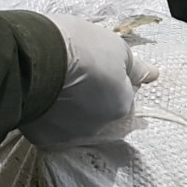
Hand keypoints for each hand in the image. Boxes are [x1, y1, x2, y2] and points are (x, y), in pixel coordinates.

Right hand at [19, 17, 157, 148]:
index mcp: (120, 105)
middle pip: (98, 111)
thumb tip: (154, 74)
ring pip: (73, 123)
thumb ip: (135, 67)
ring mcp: (70, 136)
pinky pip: (48, 127)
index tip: (94, 65)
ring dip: (68, 109)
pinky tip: (39, 99)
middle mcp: (99, 127)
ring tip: (53, 85)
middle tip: (72, 74)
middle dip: (90, 97)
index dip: (108, 78)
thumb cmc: (79, 47)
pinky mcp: (43, 139)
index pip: (121, 94)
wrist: (33, 60)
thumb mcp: (115, 48)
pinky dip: (45, 117)